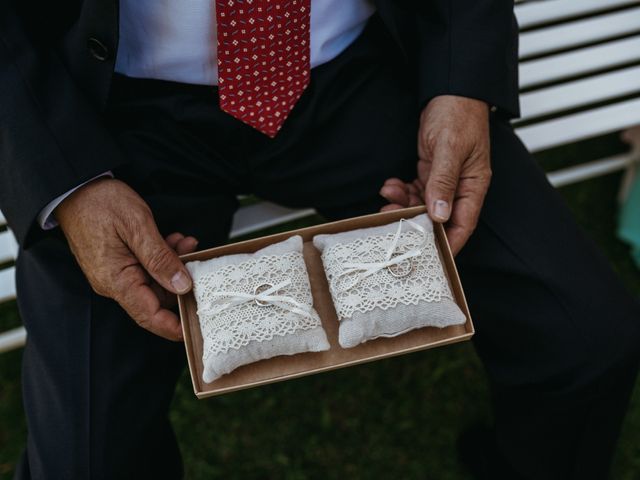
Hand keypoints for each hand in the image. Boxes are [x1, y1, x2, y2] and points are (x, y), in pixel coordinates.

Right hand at [55, 178, 197, 340]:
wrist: (74, 188)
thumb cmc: (100, 203)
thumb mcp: (137, 227)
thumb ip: (160, 258)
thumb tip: (182, 286)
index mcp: (117, 281)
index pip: (149, 316)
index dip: (174, 327)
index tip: (196, 328)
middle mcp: (115, 283)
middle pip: (157, 298)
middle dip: (181, 282)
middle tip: (196, 260)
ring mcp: (116, 273)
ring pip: (155, 280)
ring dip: (174, 264)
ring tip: (185, 243)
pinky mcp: (119, 263)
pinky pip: (146, 268)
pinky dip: (163, 256)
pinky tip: (173, 240)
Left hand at [380, 95, 490, 254]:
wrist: (449, 90)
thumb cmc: (458, 114)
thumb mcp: (449, 148)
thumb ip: (444, 181)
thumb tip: (440, 213)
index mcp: (473, 186)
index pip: (463, 224)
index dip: (448, 243)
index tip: (430, 257)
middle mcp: (460, 187)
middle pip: (439, 218)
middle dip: (416, 224)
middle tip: (393, 225)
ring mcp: (444, 181)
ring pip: (422, 206)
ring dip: (403, 206)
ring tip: (387, 200)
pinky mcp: (430, 172)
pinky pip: (415, 191)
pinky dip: (401, 191)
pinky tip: (390, 185)